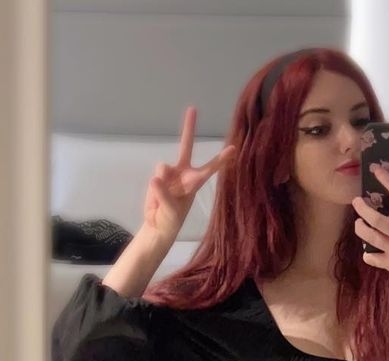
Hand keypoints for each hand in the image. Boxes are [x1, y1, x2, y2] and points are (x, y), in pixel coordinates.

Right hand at [143, 105, 235, 244]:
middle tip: (192, 108)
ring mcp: (169, 173)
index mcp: (194, 182)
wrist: (157, 224)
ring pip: (163, 168)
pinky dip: (154, 190)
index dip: (221, 159)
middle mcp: (183, 173)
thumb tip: (155, 178)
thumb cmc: (171, 219)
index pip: (210, 168)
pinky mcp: (157, 177)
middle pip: (186, 146)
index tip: (234, 149)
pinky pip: (155, 176)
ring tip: (162, 200)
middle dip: (188, 127)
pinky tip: (156, 199)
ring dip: (162, 182)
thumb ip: (164, 194)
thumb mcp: (171, 212)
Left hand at [353, 164, 388, 307]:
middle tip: (356, 202)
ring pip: (370, 236)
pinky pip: (372, 257)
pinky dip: (368, 254)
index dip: (388, 181)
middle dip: (362, 209)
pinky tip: (368, 252)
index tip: (377, 170)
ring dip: (360, 228)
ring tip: (358, 223)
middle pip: (377, 219)